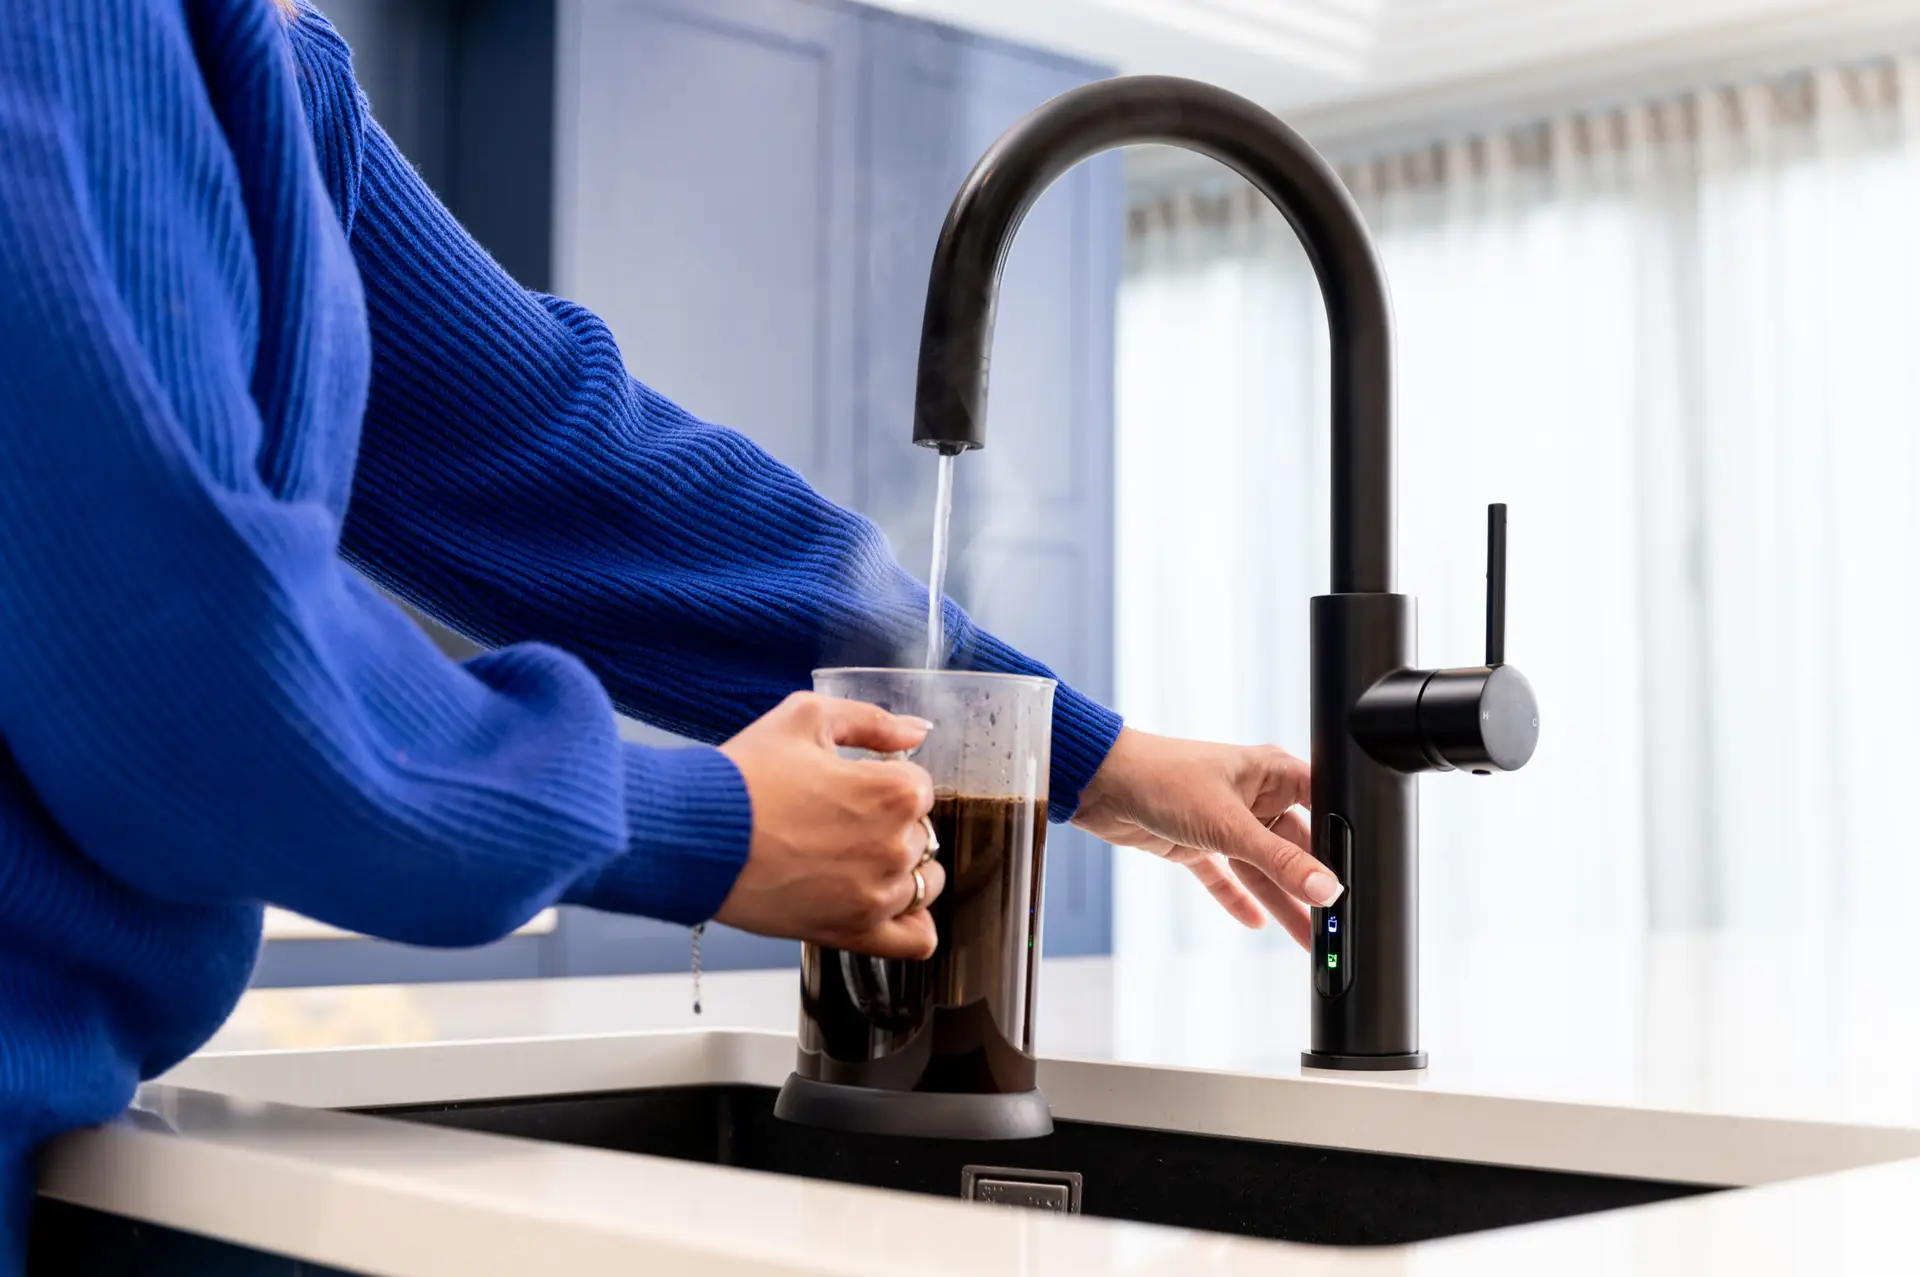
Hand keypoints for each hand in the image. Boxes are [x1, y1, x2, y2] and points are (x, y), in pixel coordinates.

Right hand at [714, 693, 944, 958]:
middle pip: (920, 834)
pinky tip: (884, 903)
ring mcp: (877, 895)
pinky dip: (913, 923)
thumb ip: (872, 721)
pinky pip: (917, 939)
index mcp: (893, 792)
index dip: (883, 781)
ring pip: (923, 882)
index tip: (849, 786)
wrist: (693, 835)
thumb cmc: (743, 777)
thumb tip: (917, 731)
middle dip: (887, 824)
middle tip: (835, 821)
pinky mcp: (854, 933)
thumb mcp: (806, 718)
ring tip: (847, 859)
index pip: (920, 787)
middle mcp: (895, 847)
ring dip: (896, 869)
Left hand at [1072, 728, 1337, 947]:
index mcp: (1271, 773)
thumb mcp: (1229, 825)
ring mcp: (1225, 820)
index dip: (1341, 846)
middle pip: (1294, 848)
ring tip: (1309, 941)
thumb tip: (1326, 889)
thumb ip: (1279, 862)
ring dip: (1282, 902)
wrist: (1100, 783)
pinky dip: (1238, 898)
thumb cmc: (1162, 777)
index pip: (1323, 810)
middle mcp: (1253, 795)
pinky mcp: (1196, 842)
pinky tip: (1257, 922)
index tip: (1357, 884)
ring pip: (1262, 868)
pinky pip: (1226, 876)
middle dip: (1311, 885)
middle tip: (1334, 925)